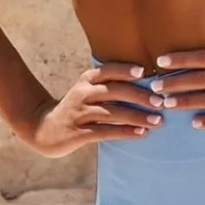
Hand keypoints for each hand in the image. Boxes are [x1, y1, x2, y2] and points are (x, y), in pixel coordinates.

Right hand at [20, 64, 160, 156]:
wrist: (44, 129)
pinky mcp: (79, 133)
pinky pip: (106, 131)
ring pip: (113, 113)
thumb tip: (149, 86)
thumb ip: (111, 87)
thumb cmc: (77, 109)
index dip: (124, 70)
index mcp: (86, 81)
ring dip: (137, 117)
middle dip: (140, 96)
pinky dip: (125, 132)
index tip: (144, 72)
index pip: (107, 71)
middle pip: (114, 91)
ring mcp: (80, 113)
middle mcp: (83, 94)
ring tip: (158, 121)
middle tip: (161, 102)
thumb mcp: (88, 92)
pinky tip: (141, 133)